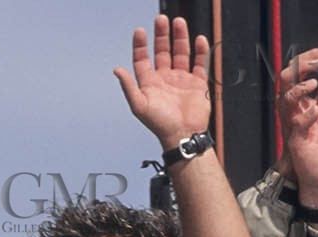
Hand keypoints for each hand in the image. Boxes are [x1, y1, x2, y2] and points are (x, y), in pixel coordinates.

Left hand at [113, 15, 211, 149]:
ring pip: (181, 53)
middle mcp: (165, 79)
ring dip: (180, 38)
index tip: (140, 31)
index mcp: (150, 83)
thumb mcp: (139, 105)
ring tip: (179, 22)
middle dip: (162, 35)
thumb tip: (117, 70)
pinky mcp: (197, 83)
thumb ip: (129, 86)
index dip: (141, 45)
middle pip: (163, 51)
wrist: (183, 135)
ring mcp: (182, 80)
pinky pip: (199, 63)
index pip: (143, 59)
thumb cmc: (160, 124)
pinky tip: (199, 40)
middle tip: (161, 19)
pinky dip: (200, 52)